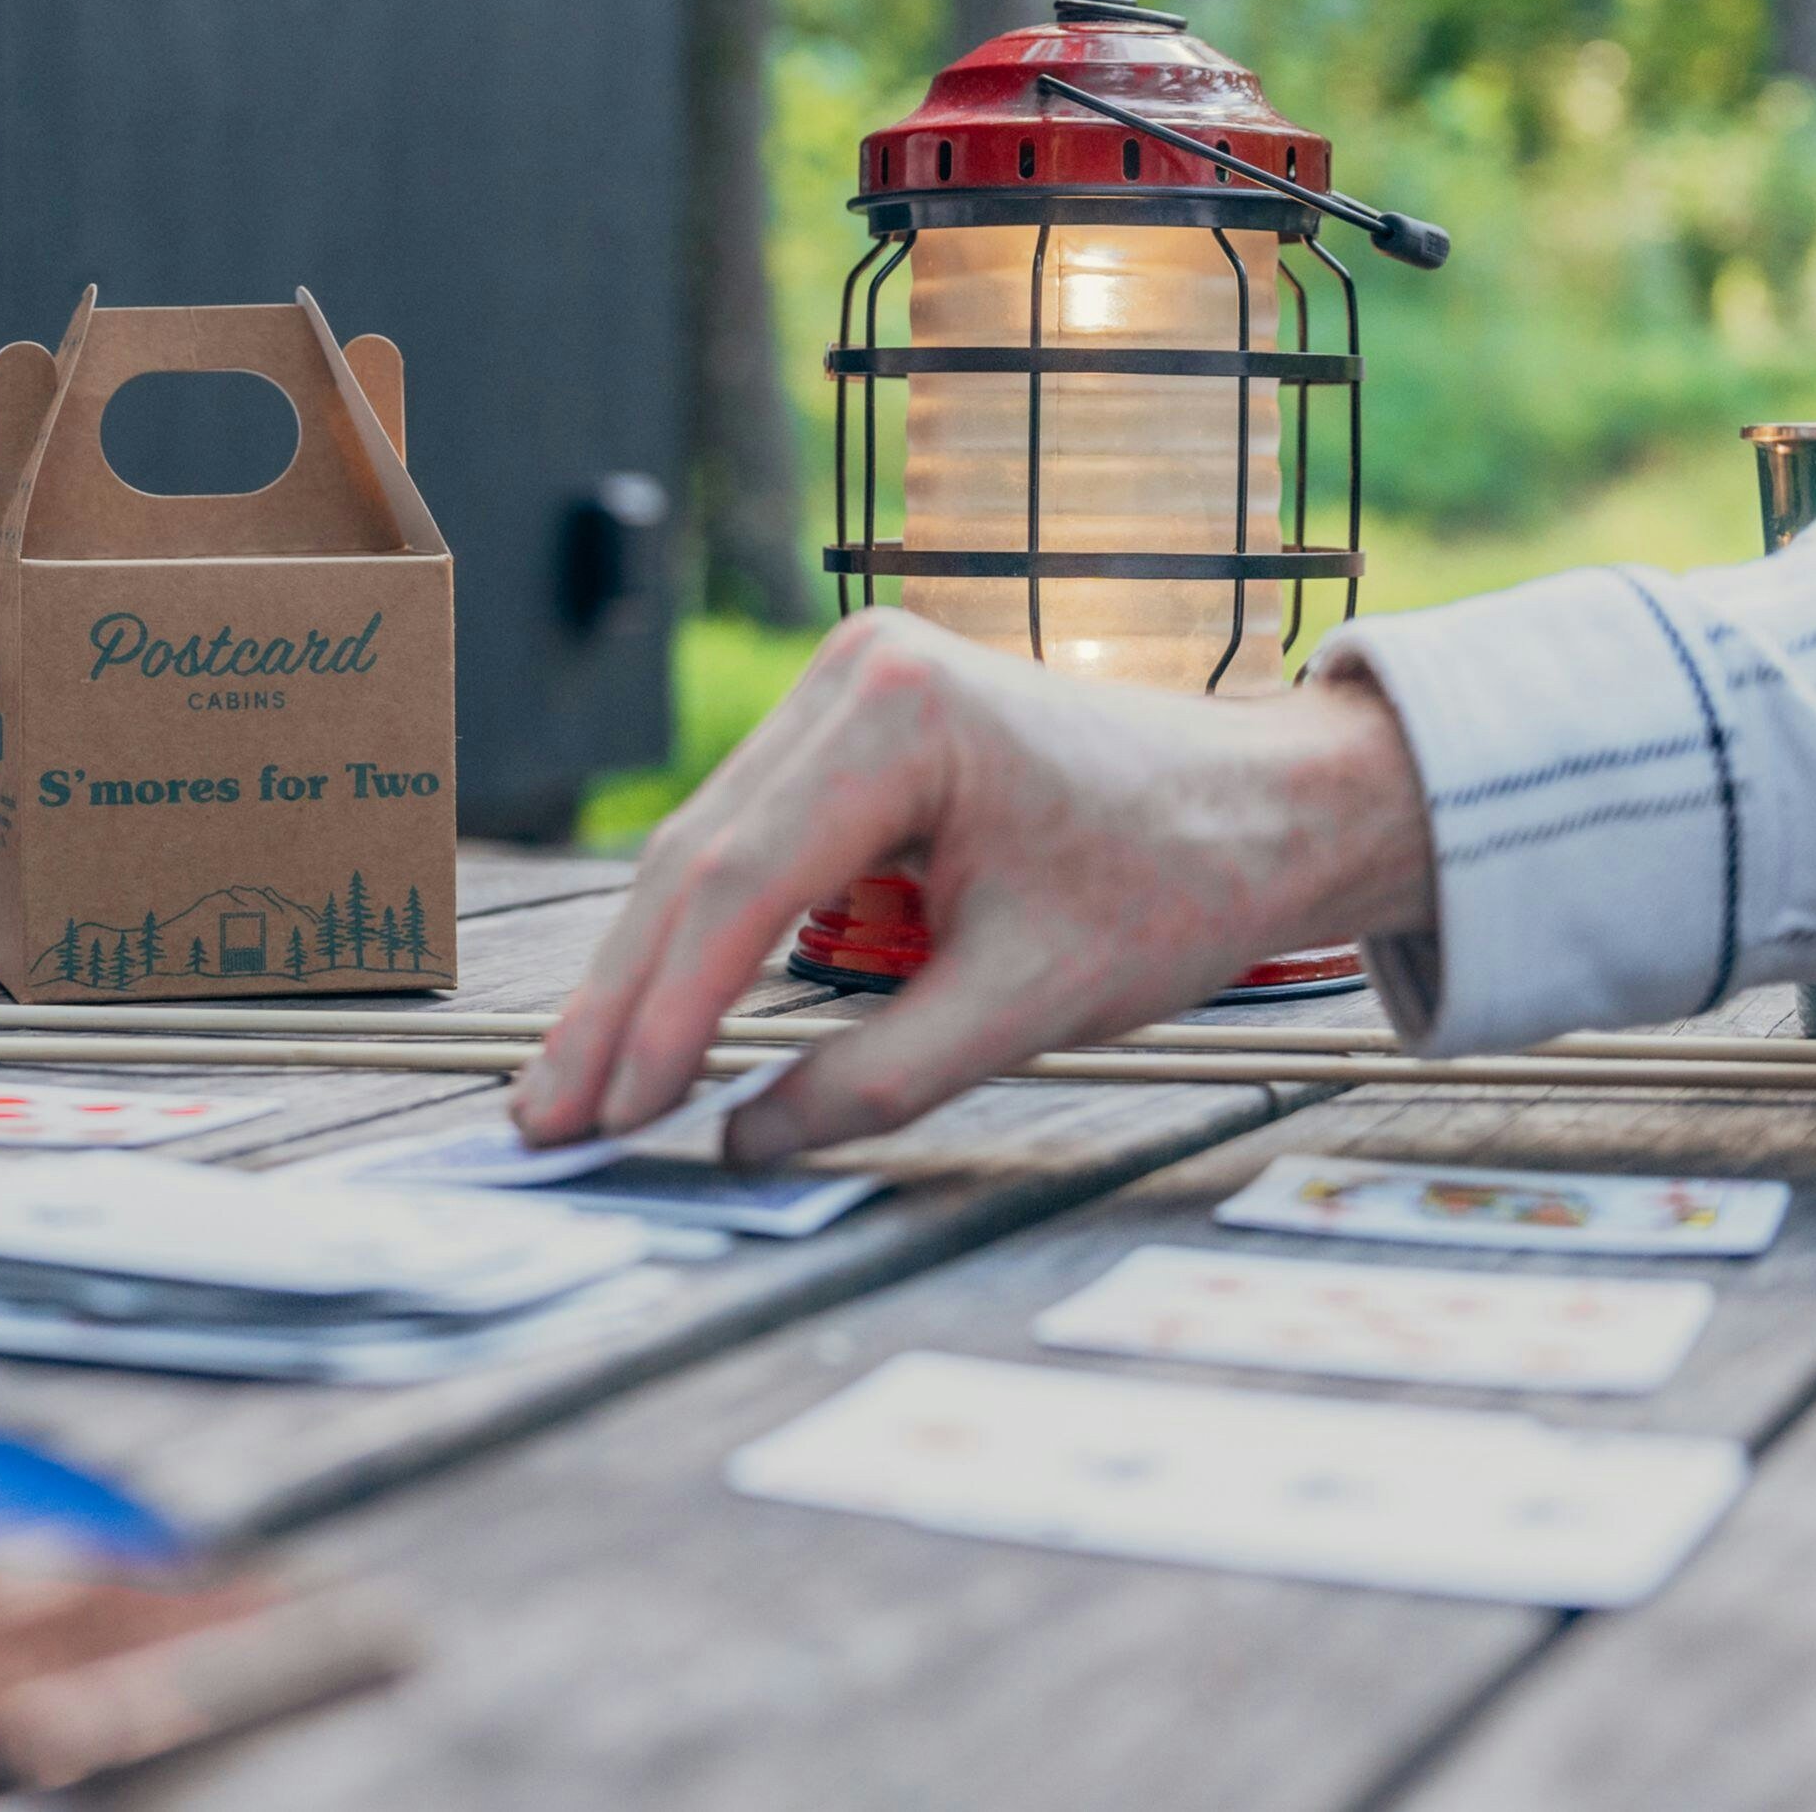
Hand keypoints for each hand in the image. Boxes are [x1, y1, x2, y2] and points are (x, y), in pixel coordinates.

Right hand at [515, 606, 1438, 1163]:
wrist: (1270, 800)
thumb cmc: (1177, 879)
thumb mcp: (1033, 1000)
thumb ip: (882, 1075)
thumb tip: (746, 1142)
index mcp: (900, 711)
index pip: (742, 883)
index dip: (665, 1014)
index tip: (614, 1118)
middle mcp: (851, 672)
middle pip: (694, 861)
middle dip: (617, 1005)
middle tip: (545, 1121)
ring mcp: (841, 688)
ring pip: (701, 851)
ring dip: (637, 976)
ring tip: (570, 1089)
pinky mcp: (848, 725)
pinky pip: (743, 839)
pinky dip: (694, 936)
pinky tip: (644, 1017)